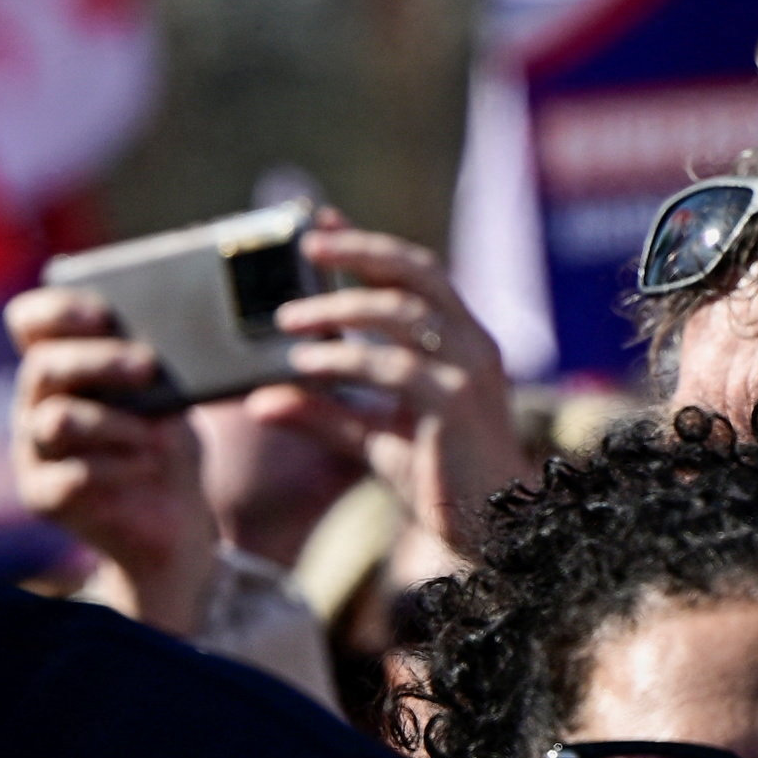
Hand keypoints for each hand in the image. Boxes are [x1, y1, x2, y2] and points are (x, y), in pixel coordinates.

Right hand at [6, 283, 224, 632]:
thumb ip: (153, 367)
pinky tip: (146, 465)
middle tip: (147, 366)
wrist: (173, 515)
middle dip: (99, 361)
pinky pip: (70, 475)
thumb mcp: (167, 395)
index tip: (102, 313)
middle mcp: (35, 403)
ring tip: (156, 435)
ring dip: (113, 421)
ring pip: (56, 420)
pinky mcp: (42, 496)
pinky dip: (117, 467)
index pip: (29, 321)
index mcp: (60, 364)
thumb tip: (164, 338)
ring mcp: (32, 451)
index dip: (56, 310)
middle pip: (43, 365)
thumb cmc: (166, 440)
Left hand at [260, 220, 533, 571]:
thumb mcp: (372, 439)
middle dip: (360, 251)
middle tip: (306, 246)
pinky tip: (307, 365)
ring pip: (404, 313)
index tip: (320, 224)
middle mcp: (470, 345)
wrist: (498, 533)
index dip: (368, 246)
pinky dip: (346, 360)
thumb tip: (258, 401)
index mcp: (460, 341)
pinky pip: (395, 368)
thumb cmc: (444, 481)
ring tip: (288, 320)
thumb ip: (322, 414)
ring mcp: (468, 372)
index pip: (416, 273)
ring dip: (341, 307)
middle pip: (416, 272)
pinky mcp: (455, 406)